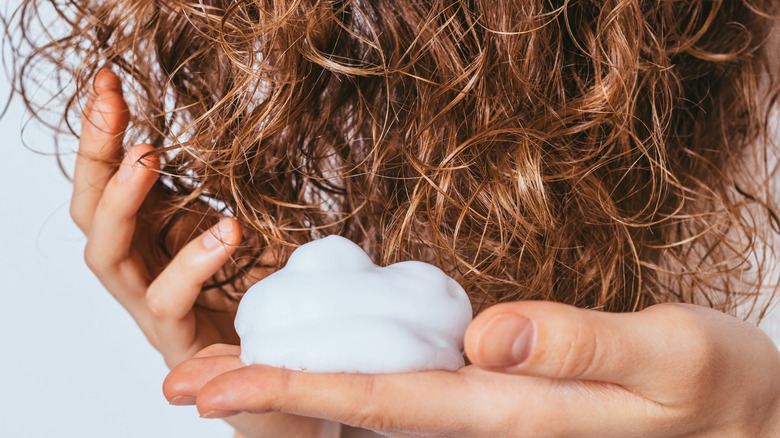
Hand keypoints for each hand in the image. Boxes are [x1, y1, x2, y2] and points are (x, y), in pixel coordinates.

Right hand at [74, 69, 337, 436]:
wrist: (282, 382)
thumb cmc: (263, 305)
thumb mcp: (248, 239)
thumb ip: (223, 201)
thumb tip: (234, 146)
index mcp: (151, 242)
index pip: (111, 183)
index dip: (103, 134)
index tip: (111, 82)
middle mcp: (140, 275)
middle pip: (92, 213)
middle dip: (96, 156)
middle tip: (113, 108)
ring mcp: (153, 312)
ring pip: (108, 259)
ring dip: (122, 204)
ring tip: (146, 159)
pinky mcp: (180, 347)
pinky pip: (170, 304)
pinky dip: (191, 264)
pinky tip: (226, 230)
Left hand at [163, 301, 779, 436]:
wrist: (741, 416)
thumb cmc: (713, 390)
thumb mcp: (668, 357)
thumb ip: (580, 346)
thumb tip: (488, 332)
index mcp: (510, 414)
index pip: (379, 403)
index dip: (292, 390)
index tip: (216, 384)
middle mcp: (483, 424)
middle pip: (353, 414)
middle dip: (265, 399)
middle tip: (184, 385)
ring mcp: (488, 420)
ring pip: (371, 409)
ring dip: (295, 392)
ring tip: (223, 376)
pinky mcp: (501, 403)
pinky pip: (409, 398)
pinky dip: (349, 384)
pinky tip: (320, 370)